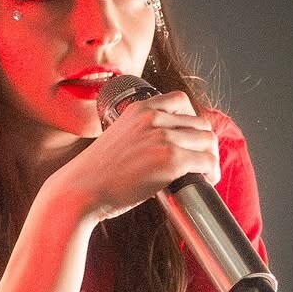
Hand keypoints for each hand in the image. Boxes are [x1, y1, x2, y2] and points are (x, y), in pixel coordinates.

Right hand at [44, 91, 220, 223]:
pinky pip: (206, 161)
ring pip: (208, 140)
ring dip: (211, 158)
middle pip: (199, 122)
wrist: (81, 190)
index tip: (190, 138)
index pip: (180, 100)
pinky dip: (211, 172)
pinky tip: (206, 180)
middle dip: (204, 142)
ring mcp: (163, 137)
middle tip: (201, 161)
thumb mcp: (116, 139)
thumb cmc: (94, 174)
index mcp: (138, 109)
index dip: (191, 120)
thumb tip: (156, 149)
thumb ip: (137, 135)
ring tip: (206, 172)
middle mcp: (153, 118)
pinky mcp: (171, 160)